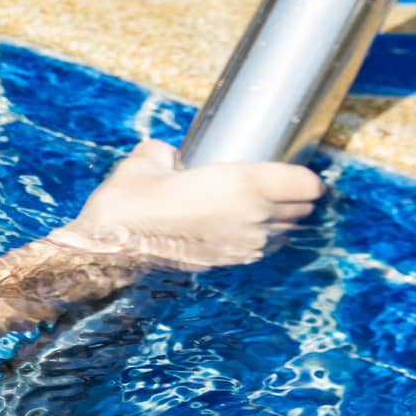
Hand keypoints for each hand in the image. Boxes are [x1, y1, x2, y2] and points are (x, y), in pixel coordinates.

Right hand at [49, 139, 323, 270]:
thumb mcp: (146, 161)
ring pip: (288, 231)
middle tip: (280, 183)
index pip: (305, 184)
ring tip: (263, 204)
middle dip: (297, 196)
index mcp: (241, 184)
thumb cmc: (129, 200)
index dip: (306, 176)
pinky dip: (265, 236)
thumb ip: (166, 152)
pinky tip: (242, 225)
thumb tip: (170, 155)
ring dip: (283, 218)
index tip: (296, 168)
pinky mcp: (232, 262)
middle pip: (303, 209)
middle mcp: (252, 216)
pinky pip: (266, 247)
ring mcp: (245, 245)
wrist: (109, 247)